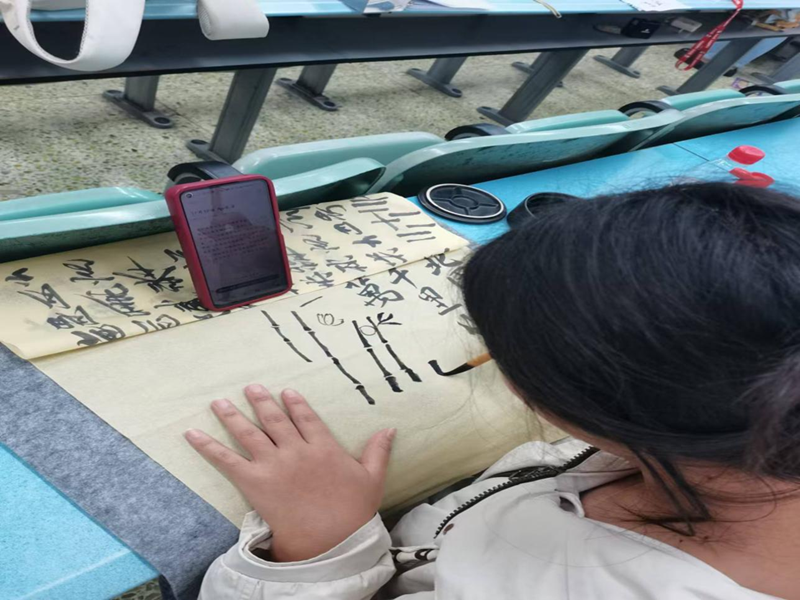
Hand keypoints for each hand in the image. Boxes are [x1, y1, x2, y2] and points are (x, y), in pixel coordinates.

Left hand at [184, 385, 395, 561]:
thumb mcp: (372, 478)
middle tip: (250, 388)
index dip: (295, 403)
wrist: (330, 540)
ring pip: (249, 433)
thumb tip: (389, 428)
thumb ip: (378, 451)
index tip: (286, 391)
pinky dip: (208, 446)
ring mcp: (274, 464)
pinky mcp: (255, 481)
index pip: (307, 418)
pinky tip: (193, 434)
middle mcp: (297, 450)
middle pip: (275, 419)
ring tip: (220, 402)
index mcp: (324, 447)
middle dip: (261, 402)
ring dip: (232, 416)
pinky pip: (227, 460)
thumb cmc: (354, 511)